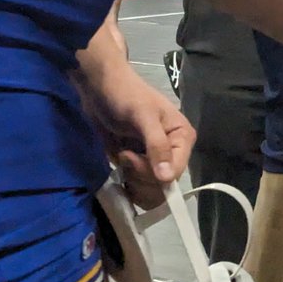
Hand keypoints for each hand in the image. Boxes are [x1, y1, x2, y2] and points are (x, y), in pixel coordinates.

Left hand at [80, 61, 194, 209]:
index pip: (175, 173)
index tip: (129, 156)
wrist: (99, 88)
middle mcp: (173, 153)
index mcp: (182, 138)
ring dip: (132, 181)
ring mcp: (155, 162)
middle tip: (124, 156)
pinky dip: (127, 186)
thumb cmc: (125, 95)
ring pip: (151, 192)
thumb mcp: (143, 116)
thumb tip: (167, 178)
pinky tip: (119, 170)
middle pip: (163, 187)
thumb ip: (157, 145)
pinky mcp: (139, 167)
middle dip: (140, 177)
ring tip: (121, 157)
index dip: (151, 173)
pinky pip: (139, 190)